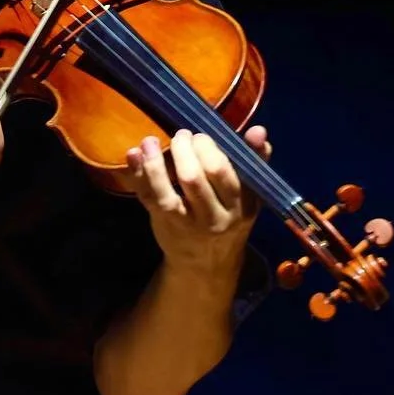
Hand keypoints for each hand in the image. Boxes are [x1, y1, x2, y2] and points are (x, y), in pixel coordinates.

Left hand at [123, 126, 271, 273]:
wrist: (206, 263)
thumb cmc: (228, 216)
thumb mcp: (248, 194)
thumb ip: (255, 160)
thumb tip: (258, 130)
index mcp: (241, 206)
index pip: (223, 172)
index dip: (207, 148)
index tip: (200, 136)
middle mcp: (215, 218)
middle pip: (194, 178)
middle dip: (183, 150)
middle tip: (181, 136)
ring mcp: (186, 223)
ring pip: (166, 192)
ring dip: (155, 162)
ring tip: (151, 141)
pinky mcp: (164, 224)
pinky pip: (148, 197)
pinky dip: (138, 174)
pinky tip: (135, 154)